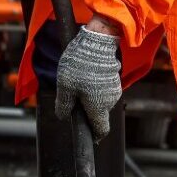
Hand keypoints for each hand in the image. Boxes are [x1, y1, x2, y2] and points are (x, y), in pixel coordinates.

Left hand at [55, 26, 121, 140]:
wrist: (97, 41)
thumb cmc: (80, 65)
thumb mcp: (65, 87)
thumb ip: (63, 105)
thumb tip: (62, 116)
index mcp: (98, 108)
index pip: (101, 130)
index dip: (94, 135)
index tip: (87, 135)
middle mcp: (110, 102)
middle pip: (98, 114)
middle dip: (87, 111)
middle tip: (73, 98)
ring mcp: (114, 89)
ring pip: (100, 100)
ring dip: (90, 97)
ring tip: (78, 81)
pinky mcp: (114, 78)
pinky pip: (103, 89)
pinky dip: (95, 86)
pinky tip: (86, 74)